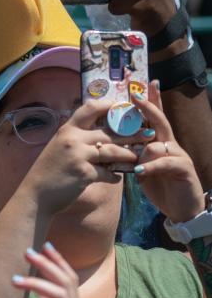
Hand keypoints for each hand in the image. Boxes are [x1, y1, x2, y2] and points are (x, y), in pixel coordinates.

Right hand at [19, 98, 136, 218]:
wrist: (35, 196)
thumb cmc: (48, 172)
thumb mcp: (58, 147)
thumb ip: (76, 138)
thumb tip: (99, 133)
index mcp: (67, 130)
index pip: (91, 108)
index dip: (111, 106)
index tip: (125, 108)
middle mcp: (73, 139)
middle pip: (110, 131)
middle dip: (133, 133)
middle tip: (148, 133)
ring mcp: (79, 156)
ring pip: (114, 151)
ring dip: (129, 155)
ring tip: (137, 157)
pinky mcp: (85, 174)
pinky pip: (108, 173)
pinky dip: (115, 176)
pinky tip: (117, 178)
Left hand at [129, 80, 205, 221]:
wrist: (181, 208)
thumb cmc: (160, 185)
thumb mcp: (142, 169)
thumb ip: (133, 156)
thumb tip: (115, 147)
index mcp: (159, 143)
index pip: (153, 120)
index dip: (148, 103)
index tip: (137, 88)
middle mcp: (170, 145)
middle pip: (160, 122)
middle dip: (148, 108)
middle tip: (135, 97)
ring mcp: (178, 156)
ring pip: (159, 144)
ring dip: (143, 151)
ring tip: (134, 163)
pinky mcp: (183, 169)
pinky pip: (165, 163)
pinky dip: (151, 166)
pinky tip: (140, 172)